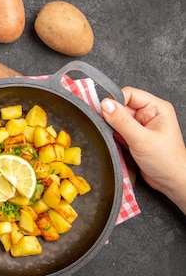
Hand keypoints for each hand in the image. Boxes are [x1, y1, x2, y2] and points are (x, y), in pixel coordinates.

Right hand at [101, 87, 185, 212]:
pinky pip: (117, 131)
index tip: (104, 114)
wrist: (171, 181)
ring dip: (113, 130)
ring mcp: (140, 126)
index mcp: (156, 108)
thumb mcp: (141, 139)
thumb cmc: (165, 160)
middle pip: (121, 107)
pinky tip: (120, 146)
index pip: (128, 94)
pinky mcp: (134, 137)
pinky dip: (114, 138)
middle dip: (113, 119)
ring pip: (117, 120)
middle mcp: (148, 114)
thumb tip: (105, 104)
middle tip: (113, 131)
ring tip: (120, 141)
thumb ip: (121, 121)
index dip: (115, 102)